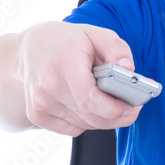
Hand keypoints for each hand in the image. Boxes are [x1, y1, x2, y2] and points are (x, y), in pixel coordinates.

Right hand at [19, 22, 142, 135]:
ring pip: (86, 125)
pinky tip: (85, 104)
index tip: (132, 106)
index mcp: (64, 63)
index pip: (89, 99)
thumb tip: (129, 68)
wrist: (31, 49)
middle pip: (92, 117)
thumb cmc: (70, 42)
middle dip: (117, 116)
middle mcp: (48, 85)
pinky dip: (86, 120)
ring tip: (107, 100)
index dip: (115, 108)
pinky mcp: (37, 115)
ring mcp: (40, 103)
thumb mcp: (96, 34)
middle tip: (130, 107)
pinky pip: (73, 129)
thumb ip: (117, 49)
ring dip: (103, 118)